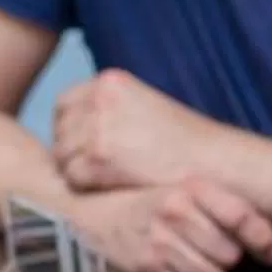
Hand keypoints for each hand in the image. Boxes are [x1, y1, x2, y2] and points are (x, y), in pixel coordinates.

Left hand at [52, 69, 218, 192]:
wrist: (212, 162)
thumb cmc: (184, 142)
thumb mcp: (144, 107)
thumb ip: (109, 110)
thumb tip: (72, 128)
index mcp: (110, 82)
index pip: (64, 104)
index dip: (69, 129)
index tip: (81, 147)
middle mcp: (100, 98)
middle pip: (60, 131)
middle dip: (70, 152)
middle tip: (94, 171)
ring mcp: (97, 127)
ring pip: (63, 156)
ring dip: (78, 172)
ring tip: (107, 180)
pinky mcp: (99, 157)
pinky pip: (73, 178)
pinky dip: (88, 188)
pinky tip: (112, 189)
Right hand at [65, 178, 271, 271]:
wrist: (85, 212)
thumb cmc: (140, 201)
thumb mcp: (178, 187)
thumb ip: (219, 204)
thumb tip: (267, 240)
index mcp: (189, 187)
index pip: (241, 215)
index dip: (264, 239)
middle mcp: (175, 212)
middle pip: (231, 254)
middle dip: (226, 258)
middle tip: (210, 250)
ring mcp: (159, 243)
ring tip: (190, 262)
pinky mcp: (145, 270)